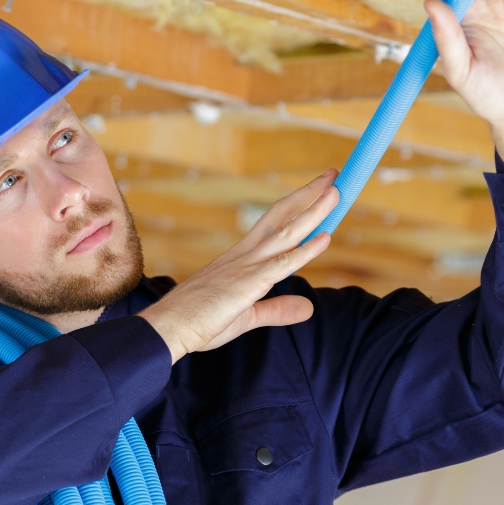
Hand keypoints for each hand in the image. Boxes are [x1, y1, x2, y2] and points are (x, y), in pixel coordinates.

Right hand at [137, 170, 337, 363]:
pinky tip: (325, 237)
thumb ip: (277, 309)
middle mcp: (245, 255)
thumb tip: (306, 307)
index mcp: (241, 259)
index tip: (319, 191)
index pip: (275, 225)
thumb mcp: (245, 316)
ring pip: (287, 233)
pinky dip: (305, 251)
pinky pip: (282, 265)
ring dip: (314, 211)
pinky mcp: (247, 284)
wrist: (167, 329)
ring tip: (336, 191)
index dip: (298, 207)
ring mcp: (246, 267)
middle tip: (333, 175)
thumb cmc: (198, 322)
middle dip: (309, 196)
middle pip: (282, 217)